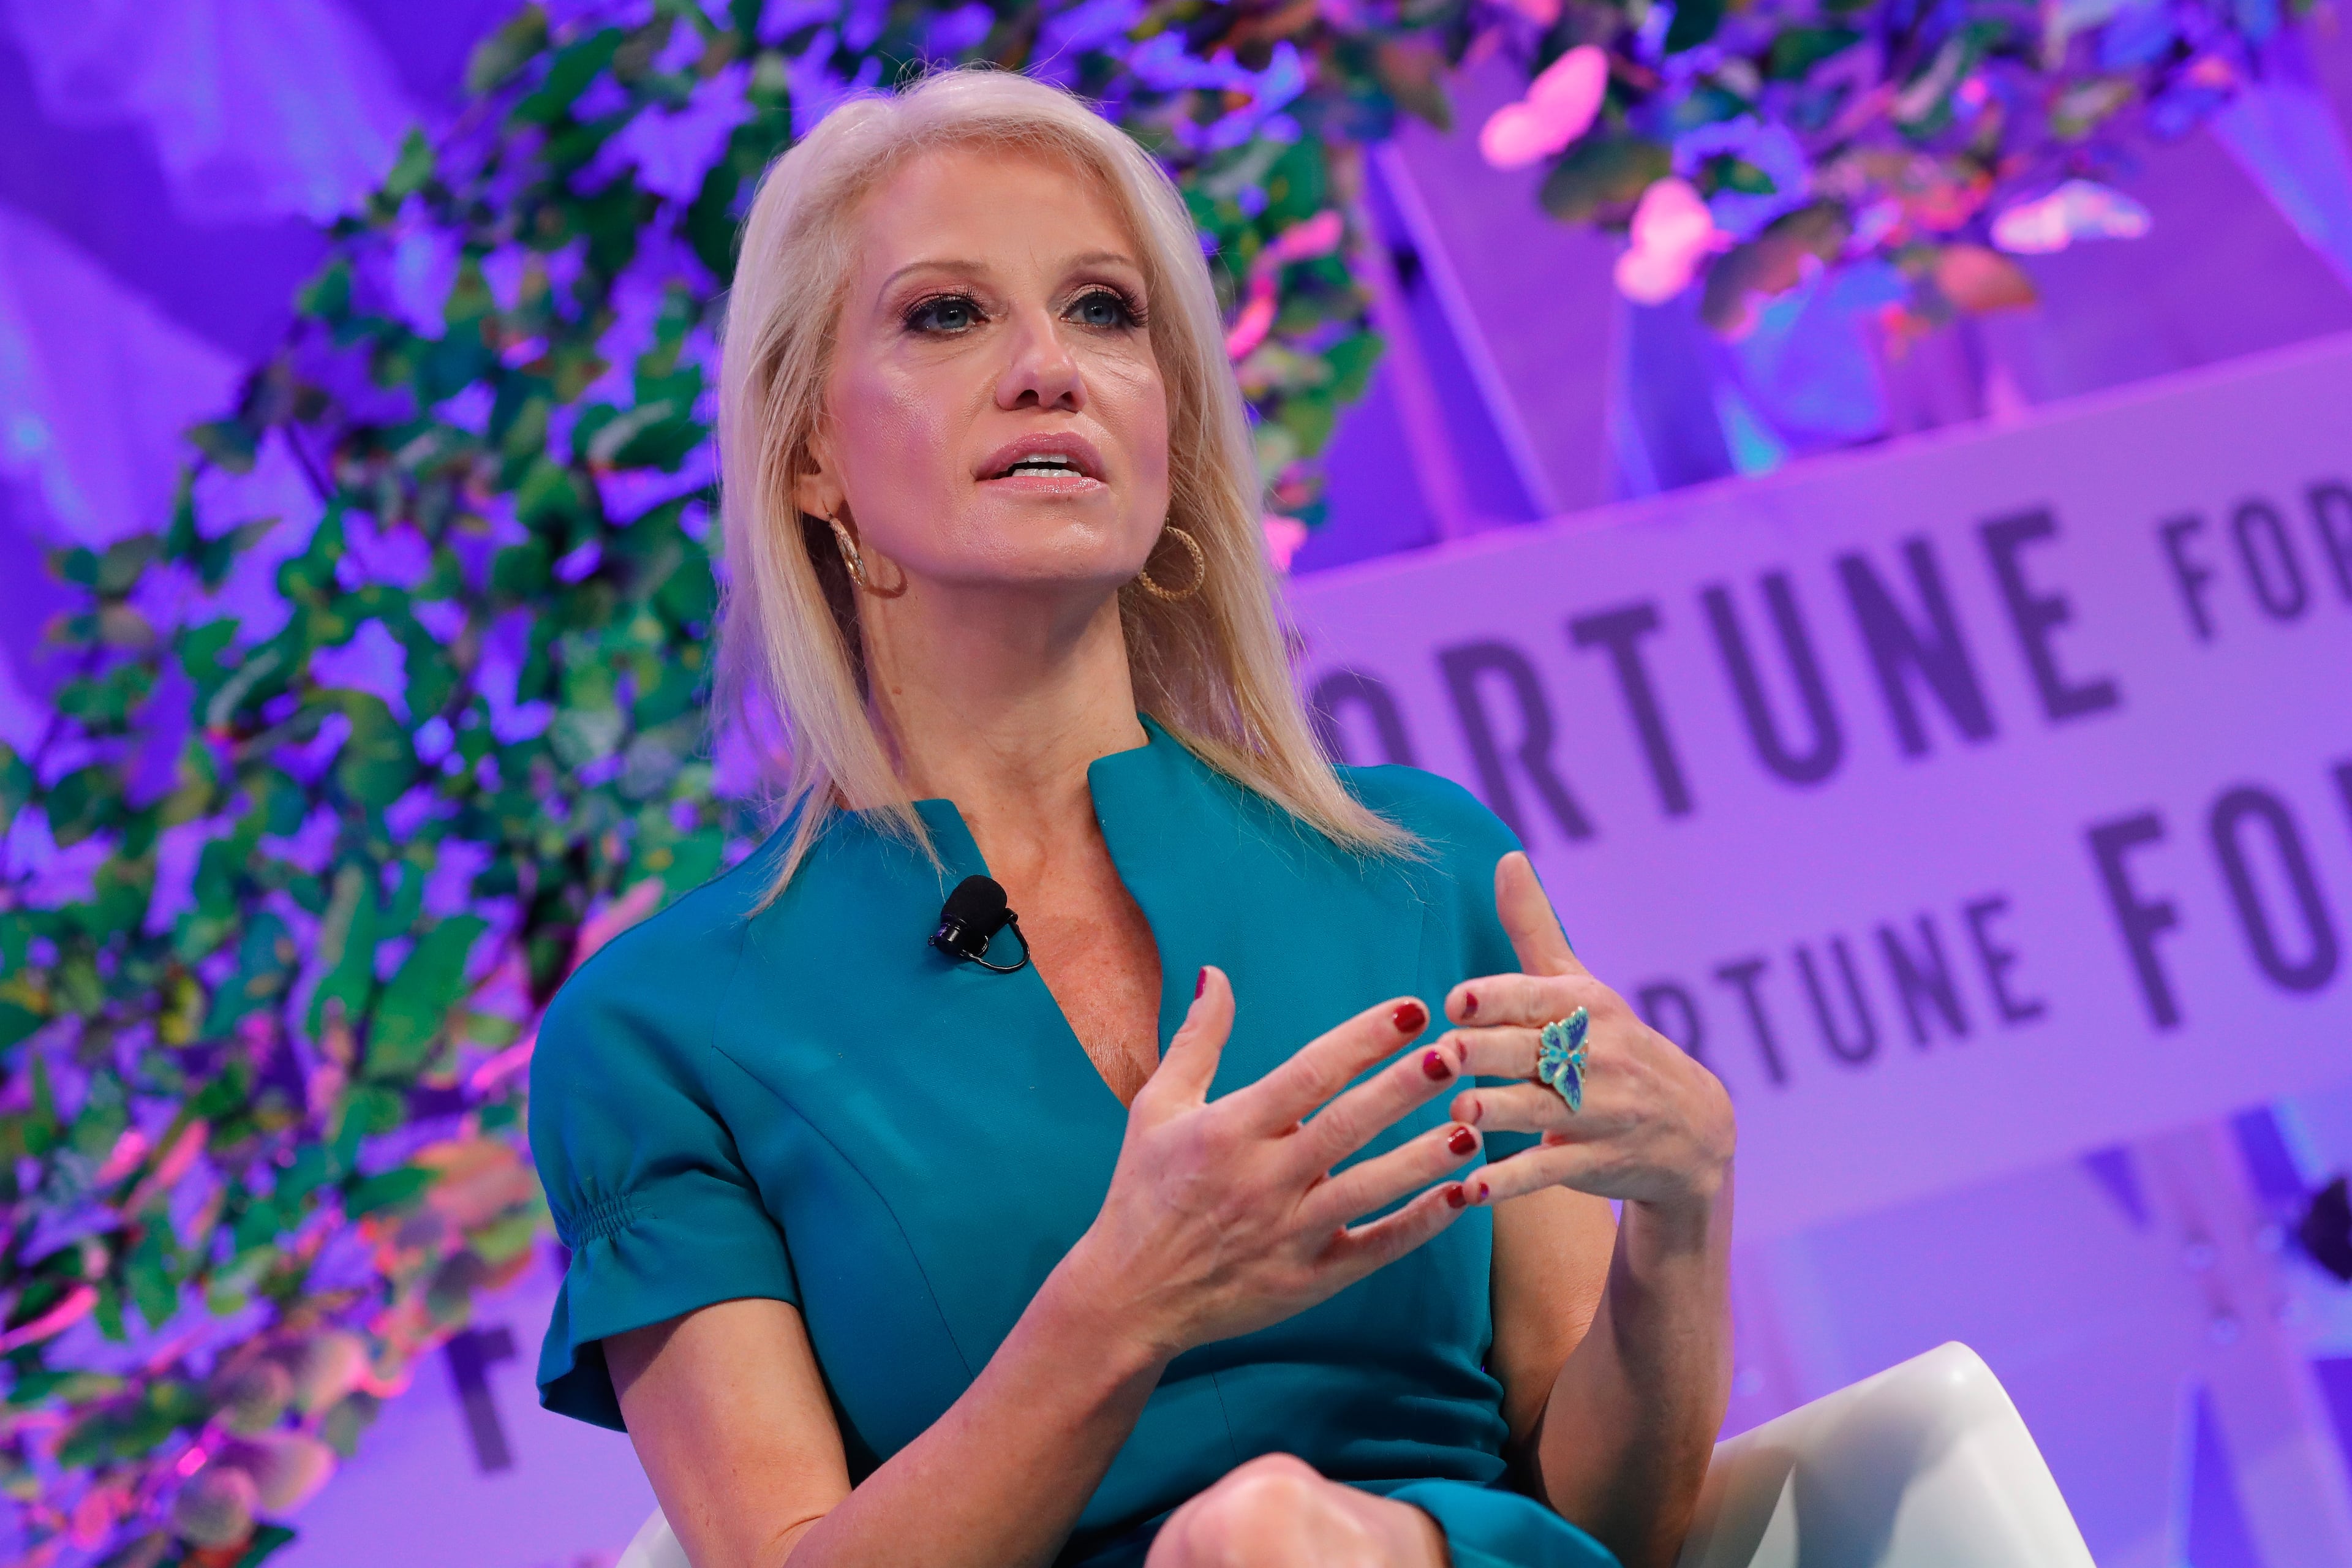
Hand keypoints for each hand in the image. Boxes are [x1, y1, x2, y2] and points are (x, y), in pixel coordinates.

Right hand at [1060, 970, 1480, 1360]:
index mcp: (1228, 1131)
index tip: (1411, 1008)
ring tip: (1472, 1126)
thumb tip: (1214, 974)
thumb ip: (1196, 1040)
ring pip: (1368, 1190)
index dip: (1362, 1040)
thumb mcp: (1155, 1107)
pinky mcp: (1307, 1280)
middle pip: (1345, 1126)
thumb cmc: (1143, 1192)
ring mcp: (1287, 1234)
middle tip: (1456, 1054)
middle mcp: (1261, 1180)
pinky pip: (1373, 1250)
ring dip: (1423, 1159)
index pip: (1307, 1074)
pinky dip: (1418, 1225)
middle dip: (1402, 1088)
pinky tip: (1459, 1196)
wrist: (1128, 1296)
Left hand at [1444, 853, 1733, 1214]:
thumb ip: (1534, 930)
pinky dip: (1509, 1183)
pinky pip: (1547, 1171)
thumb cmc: (1611, 1045)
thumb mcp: (1580, 987)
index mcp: (1586, 1007)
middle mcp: (1596, 1056)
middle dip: (1483, 1054)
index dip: (1495, 999)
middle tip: (1439, 1058)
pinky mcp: (1593, 1163)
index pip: (1536, 996)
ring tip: (1456, 1113)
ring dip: (1495, 1111)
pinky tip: (1469, 1190)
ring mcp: (1599, 1112)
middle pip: (1529, 1051)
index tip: (1454, 1002)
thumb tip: (1506, 857)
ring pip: (1537, 1109)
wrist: (1692, 1132)